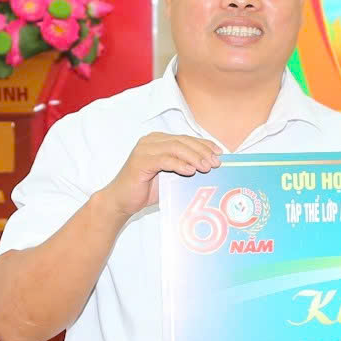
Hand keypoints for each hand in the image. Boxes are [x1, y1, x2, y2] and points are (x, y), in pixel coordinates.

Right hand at [101, 133, 224, 216]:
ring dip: (193, 157)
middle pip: (182, 141)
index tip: (219, 153)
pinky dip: (179, 164)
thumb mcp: (169, 176)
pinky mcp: (140, 161)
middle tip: (215, 162)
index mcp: (158, 140)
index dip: (203, 144)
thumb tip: (209, 168)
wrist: (121, 201)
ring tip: (206, 168)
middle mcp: (151, 141)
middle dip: (202, 151)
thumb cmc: (145, 190)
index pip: (185, 139)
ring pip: (175, 148)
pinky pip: (164, 159)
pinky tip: (190, 171)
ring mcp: (144, 149)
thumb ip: (184, 167)